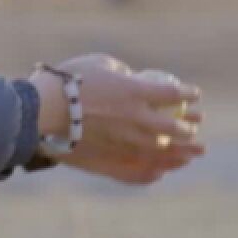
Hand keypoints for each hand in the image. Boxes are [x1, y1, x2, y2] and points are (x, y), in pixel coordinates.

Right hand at [31, 54, 204, 183]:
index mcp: (137, 92)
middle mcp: (137, 120)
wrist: (41, 112)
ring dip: (181, 152)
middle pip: (173, 127)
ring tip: (192, 153)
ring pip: (161, 151)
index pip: (173, 94)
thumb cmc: (67, 82)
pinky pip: (138, 171)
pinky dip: (153, 172)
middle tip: (195, 125)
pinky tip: (161, 173)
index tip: (194, 95)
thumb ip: (122, 73)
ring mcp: (125, 144)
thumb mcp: (100, 64)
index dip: (187, 94)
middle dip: (188, 126)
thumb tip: (131, 77)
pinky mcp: (110, 162)